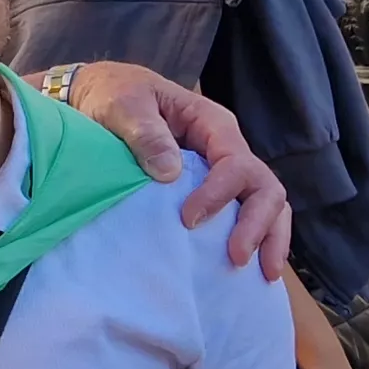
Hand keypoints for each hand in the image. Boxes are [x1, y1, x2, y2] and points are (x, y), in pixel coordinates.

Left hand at [65, 65, 292, 281]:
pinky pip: (242, 214)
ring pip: (265, 203)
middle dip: (258, 223)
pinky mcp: (211, 191)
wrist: (100, 95)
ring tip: (263, 274)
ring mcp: (221, 171)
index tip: (189, 219)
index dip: (220, 193)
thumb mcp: (123, 105)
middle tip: (237, 258)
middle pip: (263, 186)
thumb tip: (170, 171)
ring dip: (267, 237)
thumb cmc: (114, 95)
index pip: (234, 162)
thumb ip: (146, 132)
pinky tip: (251, 269)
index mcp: (211, 124)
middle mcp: (226, 149)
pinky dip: (252, 239)